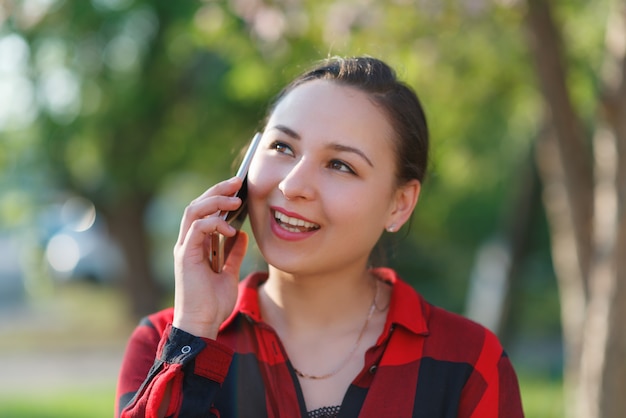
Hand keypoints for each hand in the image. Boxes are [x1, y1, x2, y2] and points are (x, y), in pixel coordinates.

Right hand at [172, 176, 248, 338]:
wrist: (203, 325)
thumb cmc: (213, 304)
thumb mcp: (229, 273)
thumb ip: (233, 253)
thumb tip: (243, 234)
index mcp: (196, 246)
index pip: (203, 212)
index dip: (218, 196)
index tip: (238, 187)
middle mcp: (187, 243)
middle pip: (197, 205)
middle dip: (217, 190)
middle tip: (238, 181)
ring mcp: (185, 248)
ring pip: (193, 211)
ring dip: (215, 201)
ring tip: (236, 199)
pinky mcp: (186, 256)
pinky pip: (197, 228)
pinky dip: (214, 223)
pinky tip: (231, 228)